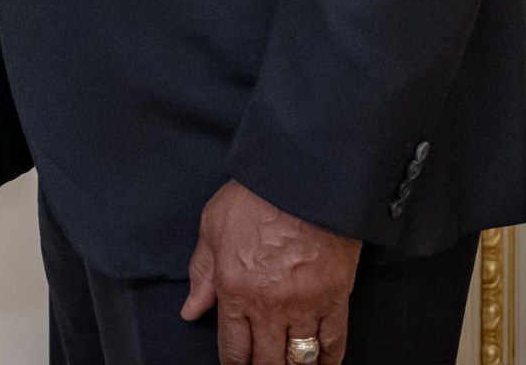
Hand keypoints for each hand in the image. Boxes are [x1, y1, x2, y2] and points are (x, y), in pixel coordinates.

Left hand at [180, 180, 361, 364]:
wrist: (302, 179)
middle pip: (266, 360)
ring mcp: (304, 305)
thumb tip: (191, 310)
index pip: (233, 348)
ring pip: (298, 358)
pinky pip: (333, 342)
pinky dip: (328, 359)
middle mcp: (268, 306)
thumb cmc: (255, 196)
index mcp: (235, 291)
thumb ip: (202, 273)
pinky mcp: (334, 298)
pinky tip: (322, 364)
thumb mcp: (213, 227)